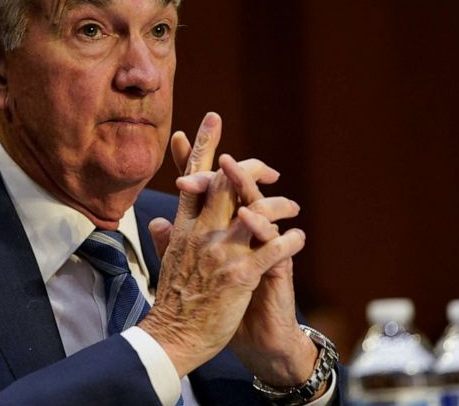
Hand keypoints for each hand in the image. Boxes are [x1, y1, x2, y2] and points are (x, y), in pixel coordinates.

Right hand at [138, 113, 306, 376]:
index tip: (212, 120)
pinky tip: (299, 238)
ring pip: (254, 210)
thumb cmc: (173, 304)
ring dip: (278, 204)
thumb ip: (166, 237)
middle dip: (248, 165)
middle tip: (271, 168)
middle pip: (224, 182)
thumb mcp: (166, 263)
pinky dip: (289, 239)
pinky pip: (272, 248)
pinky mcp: (240, 275)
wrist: (174, 339)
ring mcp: (221, 253)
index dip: (203, 145)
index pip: (193, 177)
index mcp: (183, 229)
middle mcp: (201, 233)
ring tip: (293, 207)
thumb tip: (159, 219)